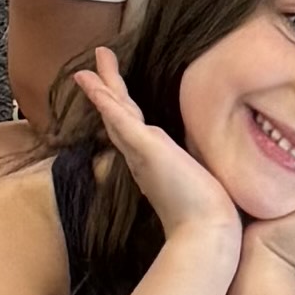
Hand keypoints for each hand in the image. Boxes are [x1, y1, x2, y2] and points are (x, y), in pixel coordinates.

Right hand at [71, 49, 242, 259]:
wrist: (205, 233)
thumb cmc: (205, 213)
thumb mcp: (196, 180)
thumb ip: (190, 167)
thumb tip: (200, 162)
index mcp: (151, 162)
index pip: (131, 126)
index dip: (118, 106)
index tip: (110, 89)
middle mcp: (141, 156)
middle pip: (119, 114)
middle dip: (107, 87)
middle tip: (94, 61)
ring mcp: (141, 152)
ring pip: (116, 111)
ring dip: (102, 86)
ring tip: (88, 66)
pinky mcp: (146, 149)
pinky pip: (121, 119)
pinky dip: (105, 101)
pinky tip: (95, 85)